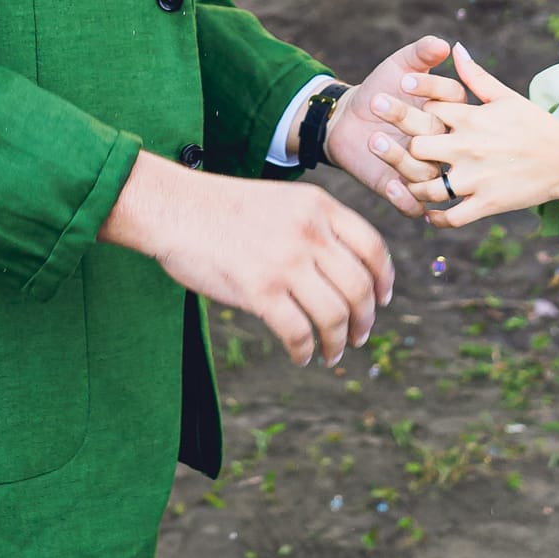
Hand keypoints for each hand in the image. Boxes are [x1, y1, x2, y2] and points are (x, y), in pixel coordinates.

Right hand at [102, 150, 393, 364]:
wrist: (175, 208)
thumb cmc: (223, 208)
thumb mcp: (282, 201)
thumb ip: (314, 227)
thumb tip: (344, 273)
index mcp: (318, 206)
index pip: (372, 247)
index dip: (383, 279)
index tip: (383, 300)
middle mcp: (310, 232)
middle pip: (359, 287)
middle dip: (364, 319)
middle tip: (359, 336)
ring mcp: (286, 262)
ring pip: (334, 315)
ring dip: (338, 341)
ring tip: (332, 353)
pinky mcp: (259, 290)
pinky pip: (298, 332)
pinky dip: (305, 351)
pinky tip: (301, 356)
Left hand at [320, 36, 463, 218]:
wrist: (347, 118)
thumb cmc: (381, 86)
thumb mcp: (401, 66)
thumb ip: (421, 54)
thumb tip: (445, 44)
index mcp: (449, 111)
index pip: (452, 98)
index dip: (431, 89)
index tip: (404, 81)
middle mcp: (444, 143)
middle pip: (437, 137)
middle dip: (409, 121)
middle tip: (378, 103)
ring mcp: (428, 169)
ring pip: (426, 173)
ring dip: (400, 158)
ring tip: (374, 139)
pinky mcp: (408, 192)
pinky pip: (416, 206)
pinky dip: (405, 200)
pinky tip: (390, 185)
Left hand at [366, 43, 558, 223]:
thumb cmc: (536, 125)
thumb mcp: (505, 96)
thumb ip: (476, 76)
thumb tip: (455, 48)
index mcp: (471, 117)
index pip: (427, 110)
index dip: (411, 109)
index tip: (398, 109)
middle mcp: (468, 147)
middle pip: (417, 147)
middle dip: (402, 149)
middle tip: (393, 150)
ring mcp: (476, 178)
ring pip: (426, 187)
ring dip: (412, 187)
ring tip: (407, 184)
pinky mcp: (486, 204)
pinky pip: (450, 217)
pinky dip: (435, 218)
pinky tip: (428, 213)